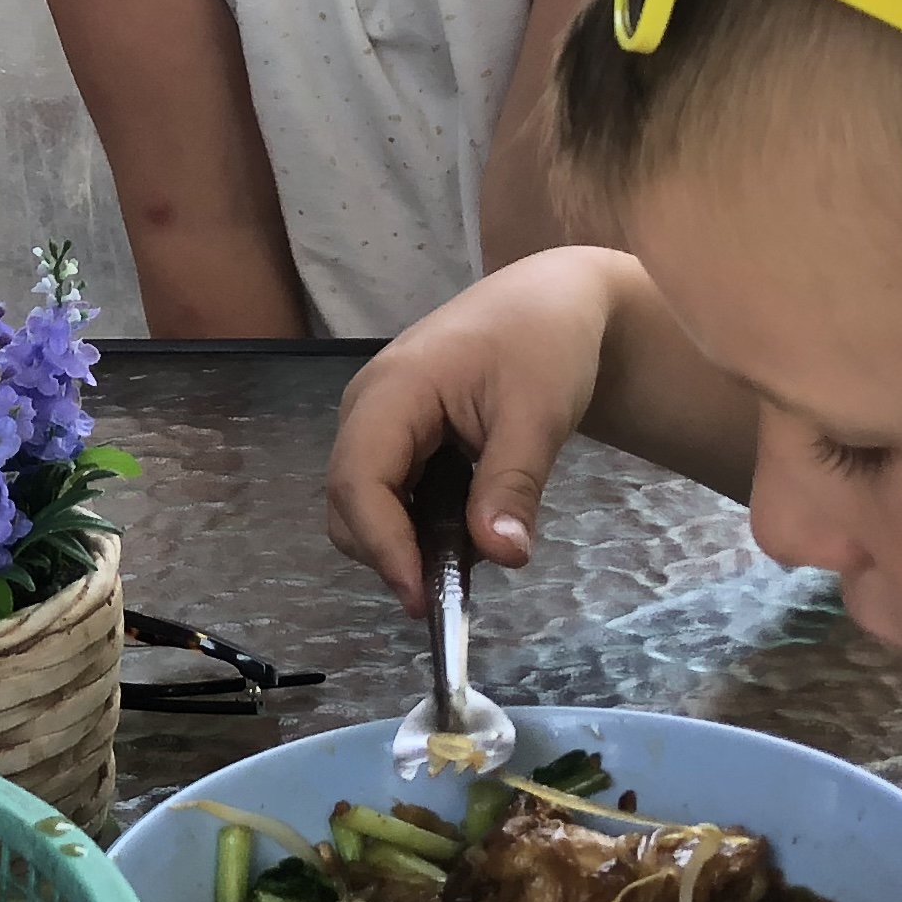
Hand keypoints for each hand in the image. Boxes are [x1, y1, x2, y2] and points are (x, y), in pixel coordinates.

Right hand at [323, 252, 620, 612]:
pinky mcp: (396, 437)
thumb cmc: (545, 344)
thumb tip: (501, 556)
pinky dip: (415, 527)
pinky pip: (387, 494)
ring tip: (466, 560)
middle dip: (388, 553)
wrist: (554, 303)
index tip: (423, 597)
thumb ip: (512, 485)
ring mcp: (378, 422)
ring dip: (403, 544)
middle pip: (347, 501)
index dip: (383, 545)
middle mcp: (367, 408)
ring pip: (362, 504)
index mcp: (391, 391)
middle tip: (450, 592)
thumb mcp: (538, 414)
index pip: (359, 480)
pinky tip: (462, 533)